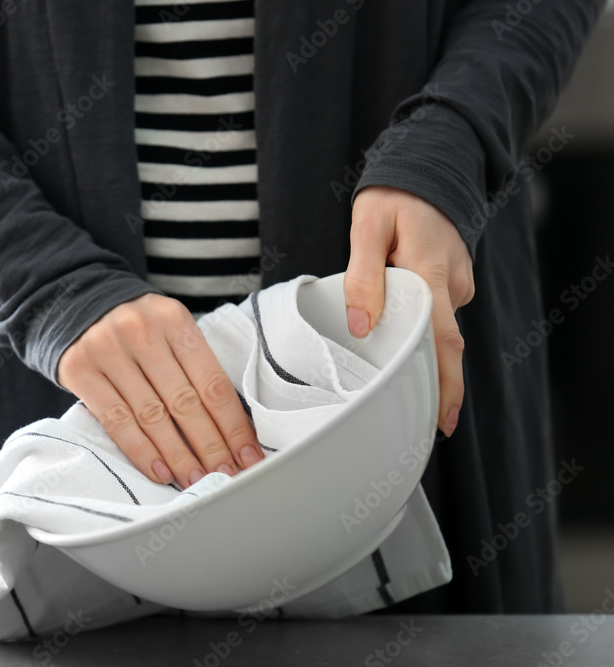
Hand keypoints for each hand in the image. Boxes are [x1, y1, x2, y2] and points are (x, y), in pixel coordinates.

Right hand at [57, 293, 262, 486]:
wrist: (77, 304)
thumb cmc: (136, 327)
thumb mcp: (169, 330)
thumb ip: (193, 365)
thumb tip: (227, 427)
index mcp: (174, 320)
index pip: (211, 382)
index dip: (232, 425)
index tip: (247, 455)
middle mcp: (141, 332)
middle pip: (184, 402)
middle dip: (210, 446)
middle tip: (226, 476)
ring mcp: (107, 350)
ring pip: (152, 416)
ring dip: (178, 455)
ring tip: (196, 480)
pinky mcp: (80, 370)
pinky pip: (116, 420)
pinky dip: (141, 451)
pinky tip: (160, 472)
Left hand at [345, 186, 474, 436]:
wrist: (426, 167)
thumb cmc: (393, 197)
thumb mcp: (367, 227)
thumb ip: (363, 275)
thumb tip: (361, 326)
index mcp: (431, 273)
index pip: (442, 339)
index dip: (445, 382)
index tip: (443, 418)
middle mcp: (452, 284)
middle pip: (445, 345)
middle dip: (440, 386)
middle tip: (429, 425)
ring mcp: (456, 283)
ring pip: (437, 330)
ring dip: (423, 357)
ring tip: (402, 389)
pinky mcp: (450, 282)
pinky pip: (435, 315)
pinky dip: (421, 332)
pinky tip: (399, 345)